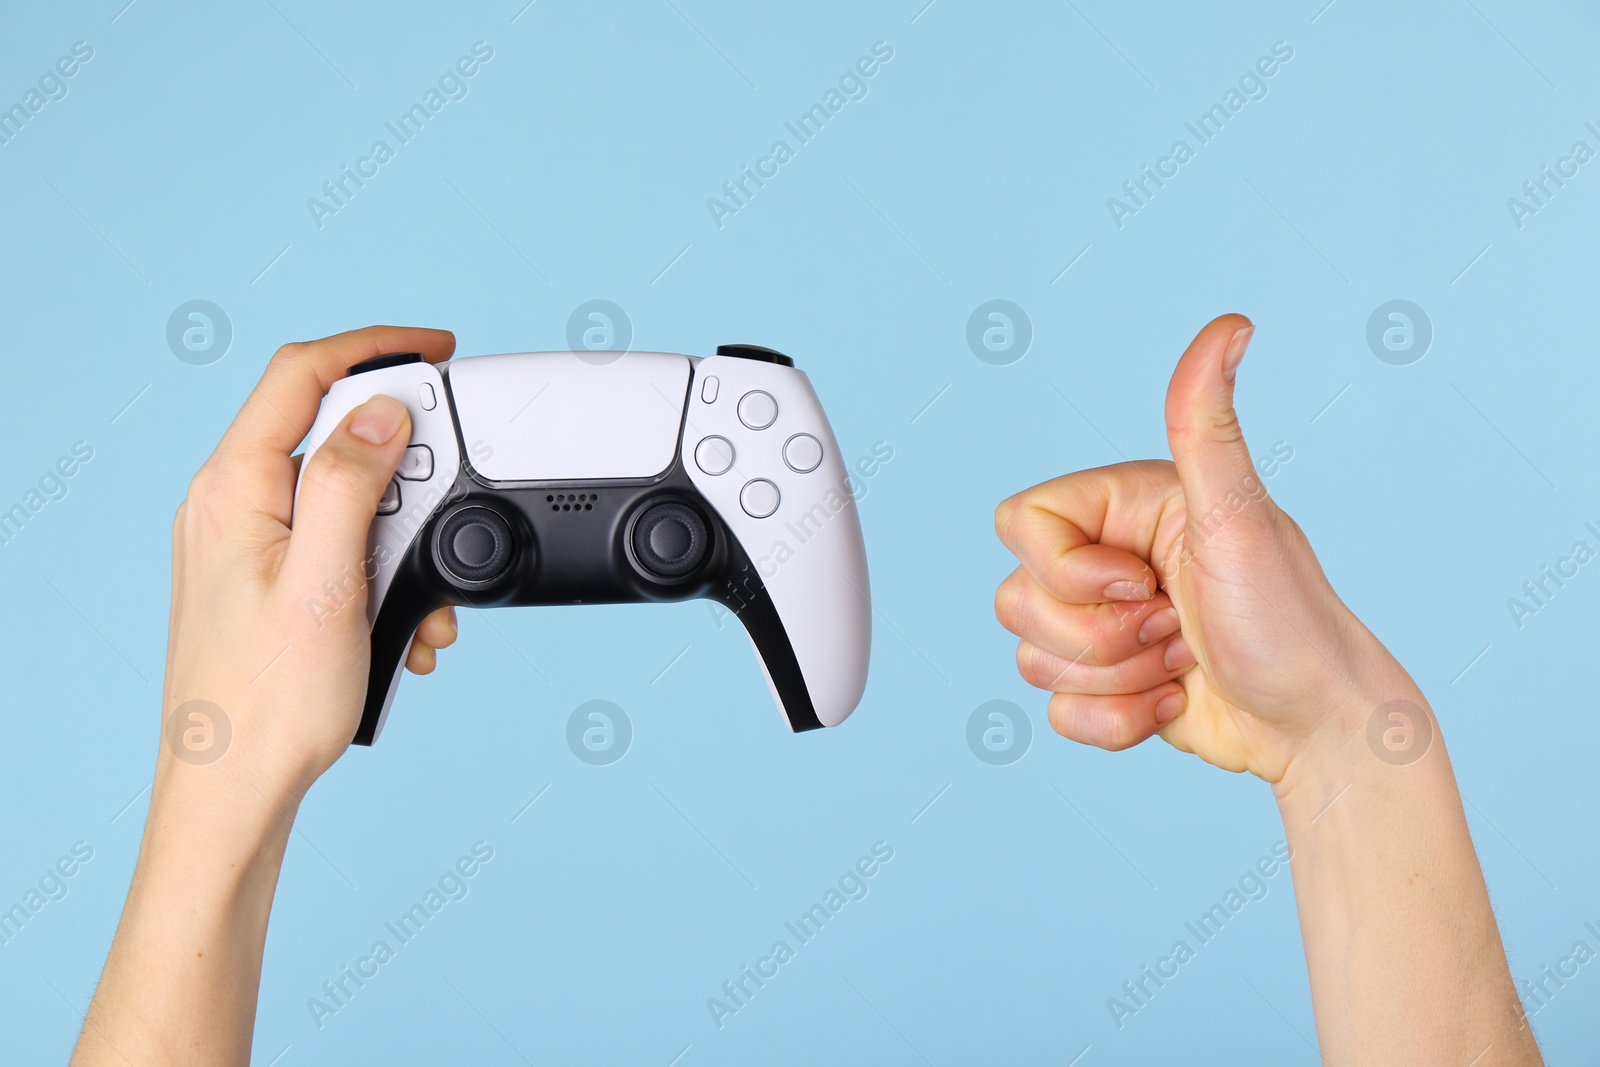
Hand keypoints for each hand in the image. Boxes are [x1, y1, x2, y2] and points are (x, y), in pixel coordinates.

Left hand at [162, 326, 460, 803]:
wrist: (233, 795)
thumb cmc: (266, 708)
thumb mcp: (328, 585)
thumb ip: (355, 486)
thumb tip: (382, 413)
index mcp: (231, 490)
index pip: (301, 376)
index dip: (374, 348)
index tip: (436, 351)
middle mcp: (230, 507)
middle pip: (331, 436)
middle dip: (406, 471)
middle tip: (446, 509)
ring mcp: (247, 545)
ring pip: (345, 499)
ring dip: (403, 537)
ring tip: (423, 600)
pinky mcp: (268, 581)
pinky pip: (338, 546)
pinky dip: (384, 572)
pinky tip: (402, 625)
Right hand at [994, 314, 1403, 783]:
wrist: (1320, 729)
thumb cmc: (1292, 624)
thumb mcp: (1240, 519)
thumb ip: (1207, 427)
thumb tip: (1230, 325)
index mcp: (1127, 506)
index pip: (1020, 522)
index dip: (1069, 569)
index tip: (1144, 582)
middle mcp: (1108, 558)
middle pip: (1016, 597)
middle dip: (1098, 636)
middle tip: (1174, 626)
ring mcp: (1104, 624)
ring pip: (1030, 656)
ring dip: (1112, 679)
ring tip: (1180, 662)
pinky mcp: (1106, 682)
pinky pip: (1054, 709)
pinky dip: (1113, 722)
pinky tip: (1171, 701)